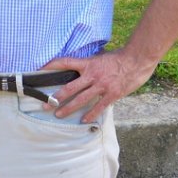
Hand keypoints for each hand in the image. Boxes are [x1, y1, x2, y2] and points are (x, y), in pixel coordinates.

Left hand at [41, 47, 157, 123]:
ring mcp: (101, 85)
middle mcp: (92, 75)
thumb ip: (90, 64)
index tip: (40, 69)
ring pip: (81, 99)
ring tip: (58, 115)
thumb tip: (81, 67)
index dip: (52, 65)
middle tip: (45, 105)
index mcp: (88, 63)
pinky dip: (91, 114)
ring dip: (69, 108)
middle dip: (56, 98)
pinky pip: (99, 106)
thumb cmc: (119, 57)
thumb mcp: (101, 57)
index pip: (65, 62)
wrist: (137, 59)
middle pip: (69, 88)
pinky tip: (83, 120)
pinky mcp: (112, 94)